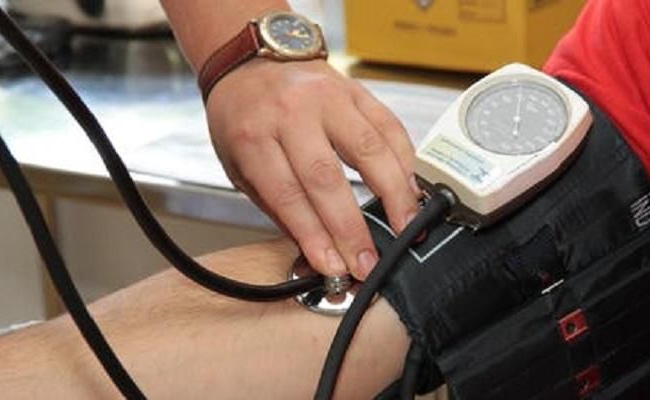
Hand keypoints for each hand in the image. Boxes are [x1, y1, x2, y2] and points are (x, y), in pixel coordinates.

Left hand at [205, 59, 420, 279]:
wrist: (250, 61)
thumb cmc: (243, 116)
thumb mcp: (238, 165)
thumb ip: (276, 206)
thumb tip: (316, 249)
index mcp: (253, 136)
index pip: (287, 195)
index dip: (314, 236)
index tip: (333, 266)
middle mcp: (291, 113)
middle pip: (327, 178)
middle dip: (351, 228)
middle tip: (368, 261)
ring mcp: (327, 98)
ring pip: (368, 149)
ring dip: (393, 194)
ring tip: (407, 227)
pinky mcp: (356, 90)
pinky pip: (389, 125)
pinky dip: (405, 160)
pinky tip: (411, 188)